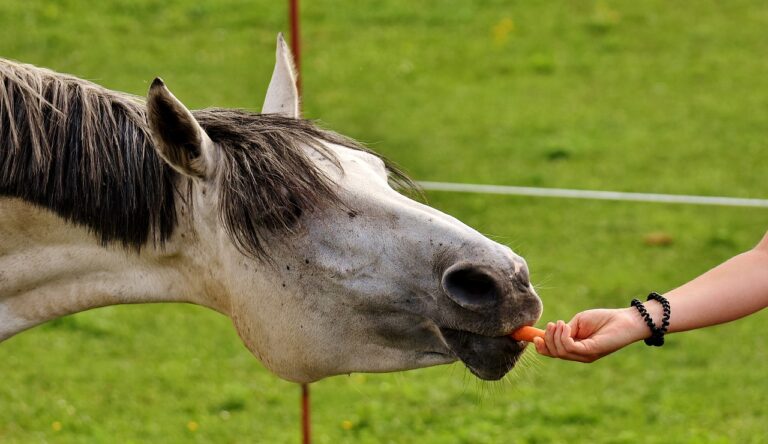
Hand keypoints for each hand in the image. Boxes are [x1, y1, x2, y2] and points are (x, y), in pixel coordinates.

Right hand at [533, 308, 647, 362]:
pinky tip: (566, 326)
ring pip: (560, 351)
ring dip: (555, 335)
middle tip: (552, 324)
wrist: (625, 320)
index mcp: (575, 349)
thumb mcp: (578, 322)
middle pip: (554, 353)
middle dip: (547, 339)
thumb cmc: (603, 319)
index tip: (535, 336)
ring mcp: (585, 355)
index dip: (541, 347)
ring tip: (561, 323)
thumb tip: (553, 332)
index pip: (553, 353)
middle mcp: (579, 355)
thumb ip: (565, 329)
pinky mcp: (590, 351)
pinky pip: (569, 347)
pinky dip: (563, 336)